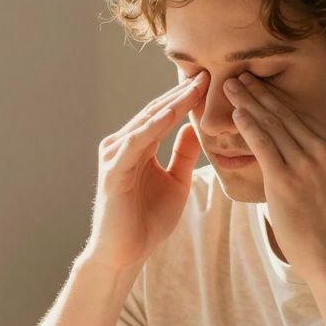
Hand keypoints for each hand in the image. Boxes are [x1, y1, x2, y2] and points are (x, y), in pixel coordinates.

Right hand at [82, 71, 207, 272]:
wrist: (125, 254)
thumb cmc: (147, 221)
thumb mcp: (176, 182)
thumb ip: (183, 155)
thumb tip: (197, 128)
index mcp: (139, 146)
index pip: (166, 114)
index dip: (188, 97)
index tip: (213, 80)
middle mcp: (124, 145)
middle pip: (156, 111)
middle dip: (182, 93)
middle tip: (207, 71)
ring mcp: (116, 155)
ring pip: (146, 122)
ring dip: (170, 104)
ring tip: (194, 86)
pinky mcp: (113, 170)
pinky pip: (135, 143)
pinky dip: (151, 128)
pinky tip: (169, 115)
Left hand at [225, 71, 325, 279]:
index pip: (302, 115)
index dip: (278, 98)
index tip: (260, 84)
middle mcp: (323, 150)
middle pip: (285, 115)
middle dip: (259, 93)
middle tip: (238, 75)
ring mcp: (304, 165)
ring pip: (272, 125)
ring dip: (249, 103)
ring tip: (230, 87)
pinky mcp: (284, 181)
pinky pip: (263, 145)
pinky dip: (249, 126)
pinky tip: (236, 113)